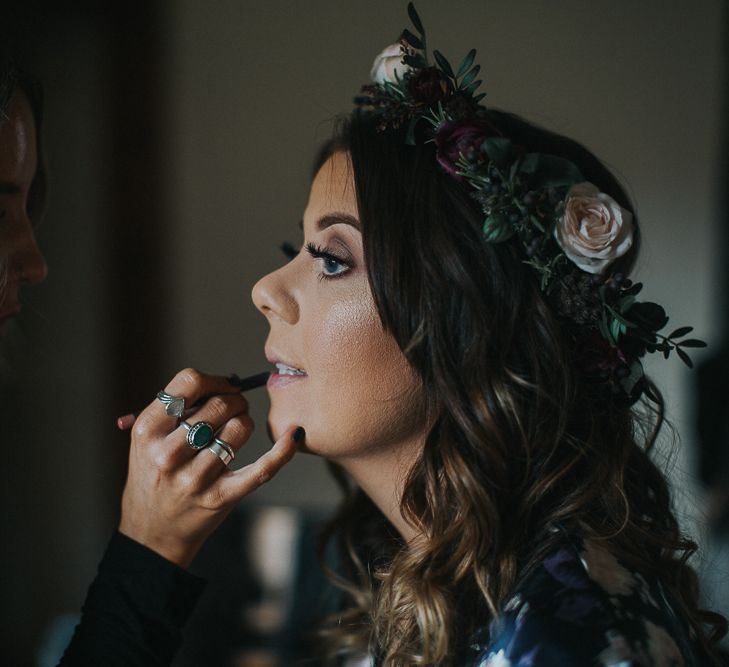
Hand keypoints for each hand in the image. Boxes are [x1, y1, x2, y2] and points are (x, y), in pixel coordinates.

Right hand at [119, 368, 299, 567]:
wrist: (153, 533)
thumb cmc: (155, 475)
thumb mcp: (149, 440)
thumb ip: (177, 409)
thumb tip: (227, 385)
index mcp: (148, 431)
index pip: (189, 382)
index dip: (214, 379)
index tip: (224, 387)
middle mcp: (168, 454)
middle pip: (219, 404)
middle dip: (235, 401)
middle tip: (235, 409)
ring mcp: (194, 478)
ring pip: (239, 428)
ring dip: (245, 422)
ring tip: (237, 431)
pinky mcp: (220, 497)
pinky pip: (261, 468)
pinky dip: (282, 451)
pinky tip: (294, 435)